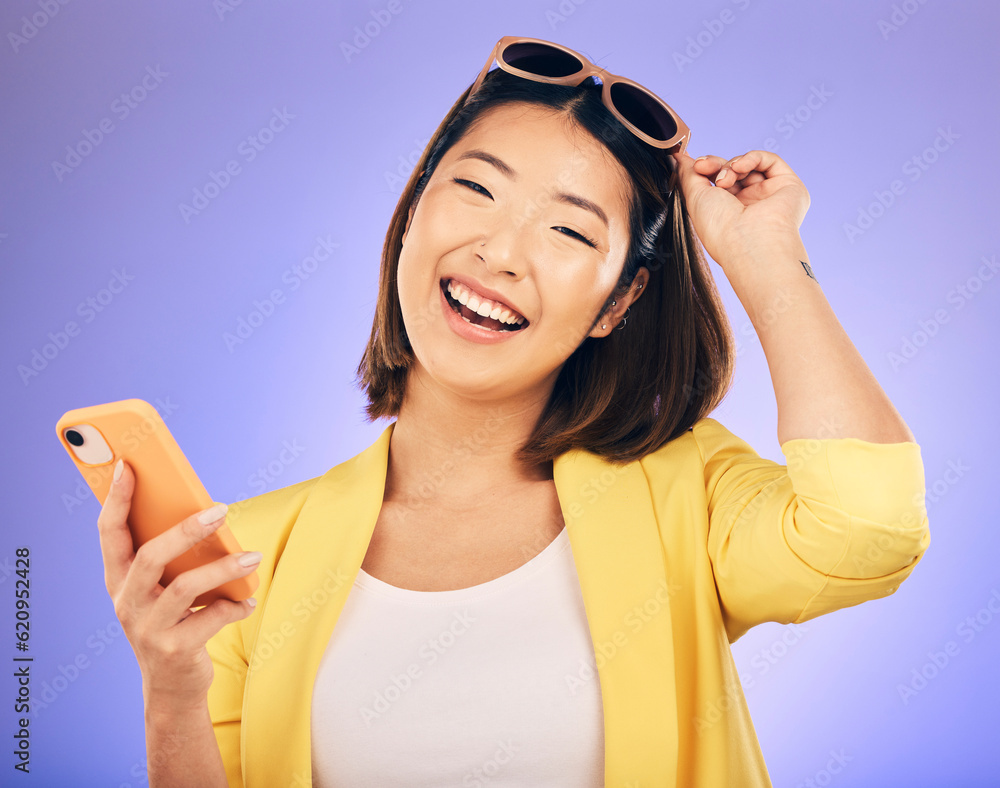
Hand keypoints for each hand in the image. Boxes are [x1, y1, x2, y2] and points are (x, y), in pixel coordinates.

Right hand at [97, 460, 258, 708]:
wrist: (172, 687)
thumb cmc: (171, 623)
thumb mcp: (160, 590)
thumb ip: (171, 558)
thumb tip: (207, 511)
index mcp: (118, 581)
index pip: (109, 533)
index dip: (116, 499)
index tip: (127, 466)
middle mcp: (127, 603)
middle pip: (150, 557)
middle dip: (186, 530)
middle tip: (221, 511)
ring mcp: (148, 629)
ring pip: (184, 588)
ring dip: (223, 568)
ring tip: (252, 557)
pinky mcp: (174, 650)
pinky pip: (211, 619)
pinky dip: (235, 606)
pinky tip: (247, 601)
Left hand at [670, 149, 809, 268]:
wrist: (748, 242)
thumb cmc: (719, 229)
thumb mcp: (695, 198)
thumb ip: (688, 174)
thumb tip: (679, 157)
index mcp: (728, 213)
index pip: (718, 181)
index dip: (706, 169)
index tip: (695, 166)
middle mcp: (750, 205)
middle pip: (733, 171)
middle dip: (716, 166)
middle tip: (704, 168)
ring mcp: (769, 196)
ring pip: (750, 166)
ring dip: (732, 165)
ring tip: (724, 179)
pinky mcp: (789, 187)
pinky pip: (770, 161)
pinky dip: (752, 158)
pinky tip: (739, 168)